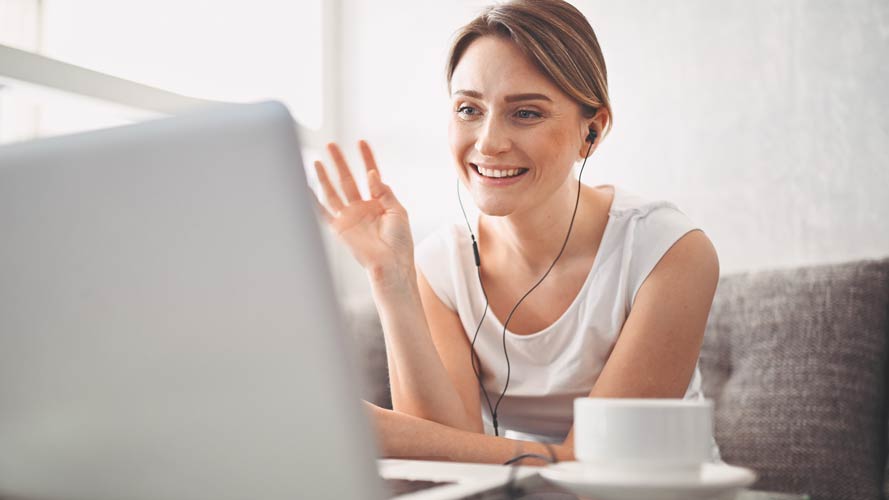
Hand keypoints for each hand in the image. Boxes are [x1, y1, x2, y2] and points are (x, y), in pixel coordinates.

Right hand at [313, 141, 413, 282]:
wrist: (393, 264)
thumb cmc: (400, 242)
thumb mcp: (398, 211)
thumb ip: (384, 191)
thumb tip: (372, 174)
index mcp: (377, 202)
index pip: (370, 175)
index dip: (366, 158)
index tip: (361, 142)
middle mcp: (361, 208)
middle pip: (348, 180)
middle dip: (340, 162)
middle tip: (332, 145)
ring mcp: (350, 217)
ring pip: (333, 192)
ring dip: (325, 177)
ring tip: (318, 161)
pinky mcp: (340, 228)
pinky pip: (324, 212)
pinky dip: (313, 201)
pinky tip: (306, 187)